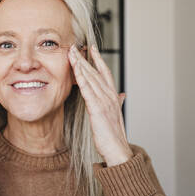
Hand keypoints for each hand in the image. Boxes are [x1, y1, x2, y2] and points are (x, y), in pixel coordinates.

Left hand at [68, 44, 132, 166]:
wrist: (117, 149)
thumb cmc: (114, 134)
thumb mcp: (116, 114)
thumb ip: (118, 102)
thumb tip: (123, 94)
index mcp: (113, 96)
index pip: (105, 73)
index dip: (98, 59)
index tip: (92, 48)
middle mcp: (110, 95)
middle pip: (95, 72)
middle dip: (84, 58)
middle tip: (74, 46)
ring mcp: (104, 101)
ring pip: (90, 78)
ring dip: (80, 64)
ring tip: (71, 53)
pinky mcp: (97, 109)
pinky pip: (87, 90)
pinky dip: (81, 78)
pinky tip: (75, 70)